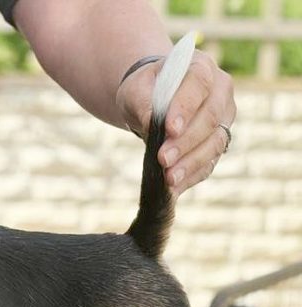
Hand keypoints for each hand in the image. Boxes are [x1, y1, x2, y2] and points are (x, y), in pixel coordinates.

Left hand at [116, 50, 235, 196]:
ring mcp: (223, 119)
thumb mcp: (135, 90)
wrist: (153, 99)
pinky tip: (175, 187)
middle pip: (210, 118)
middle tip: (163, 159)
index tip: (169, 129)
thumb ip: (142, 102)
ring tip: (169, 178)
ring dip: (191, 163)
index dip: (185, 108)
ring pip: (215, 143)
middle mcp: (220, 92)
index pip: (199, 85)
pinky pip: (210, 162)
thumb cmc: (146, 90)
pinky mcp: (217, 142)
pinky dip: (192, 176)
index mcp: (202, 67)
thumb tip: (151, 124)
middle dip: (186, 142)